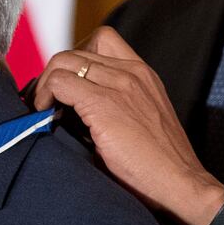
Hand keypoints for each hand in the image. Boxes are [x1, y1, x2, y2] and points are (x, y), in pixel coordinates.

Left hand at [34, 26, 223, 224]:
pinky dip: (45, 94)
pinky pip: (61, 83)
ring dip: (46, 82)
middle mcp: (132, 72)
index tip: (67, 85)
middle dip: (55, 72)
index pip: (102, 40)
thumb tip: (75, 108)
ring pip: (64, 62)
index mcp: (143, 74)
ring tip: (43, 106)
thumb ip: (116, 103)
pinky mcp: (104, 103)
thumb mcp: (142, 119)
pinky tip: (46, 114)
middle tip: (46, 98)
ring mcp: (119, 85)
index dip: (77, 60)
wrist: (180, 183)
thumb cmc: (160, 163)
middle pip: (77, 51)